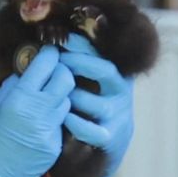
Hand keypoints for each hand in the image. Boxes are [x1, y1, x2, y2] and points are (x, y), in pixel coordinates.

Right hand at [0, 46, 73, 176]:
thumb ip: (14, 85)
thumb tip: (29, 70)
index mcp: (20, 100)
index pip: (46, 65)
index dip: (51, 54)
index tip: (51, 52)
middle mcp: (40, 113)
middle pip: (67, 80)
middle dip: (63, 71)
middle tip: (53, 72)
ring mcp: (51, 131)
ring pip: (68, 101)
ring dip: (60, 95)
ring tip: (46, 98)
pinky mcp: (56, 146)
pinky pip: (62, 122)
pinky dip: (55, 117)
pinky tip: (42, 122)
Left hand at [62, 34, 133, 176]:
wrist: (114, 140)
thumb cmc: (96, 103)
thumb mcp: (96, 80)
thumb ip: (84, 63)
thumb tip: (63, 36)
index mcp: (118, 73)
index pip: (101, 53)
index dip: (80, 45)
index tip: (60, 39)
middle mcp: (122, 91)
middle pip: (105, 70)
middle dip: (79, 63)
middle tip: (57, 62)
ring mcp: (118, 114)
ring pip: (93, 102)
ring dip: (72, 97)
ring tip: (56, 94)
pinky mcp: (110, 136)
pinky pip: (90, 129)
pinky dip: (75, 124)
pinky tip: (64, 118)